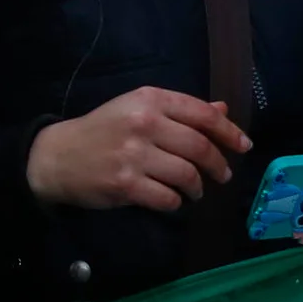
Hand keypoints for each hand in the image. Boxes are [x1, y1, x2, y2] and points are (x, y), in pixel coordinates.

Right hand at [26, 88, 249, 211]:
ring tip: (195, 191)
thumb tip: (223, 112)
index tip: (244, 145)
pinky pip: (167, 198)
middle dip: (218, 165)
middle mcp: (144, 123)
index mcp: (149, 99)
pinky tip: (172, 200)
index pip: (202, 114)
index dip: (229, 131)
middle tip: (222, 175)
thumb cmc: (103, 130)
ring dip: (198, 187)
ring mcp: (134, 155)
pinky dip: (176, 202)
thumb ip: (181, 111)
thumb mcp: (139, 109)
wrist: (58, 156)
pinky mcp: (125, 184)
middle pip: (199, 147)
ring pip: (187, 174)